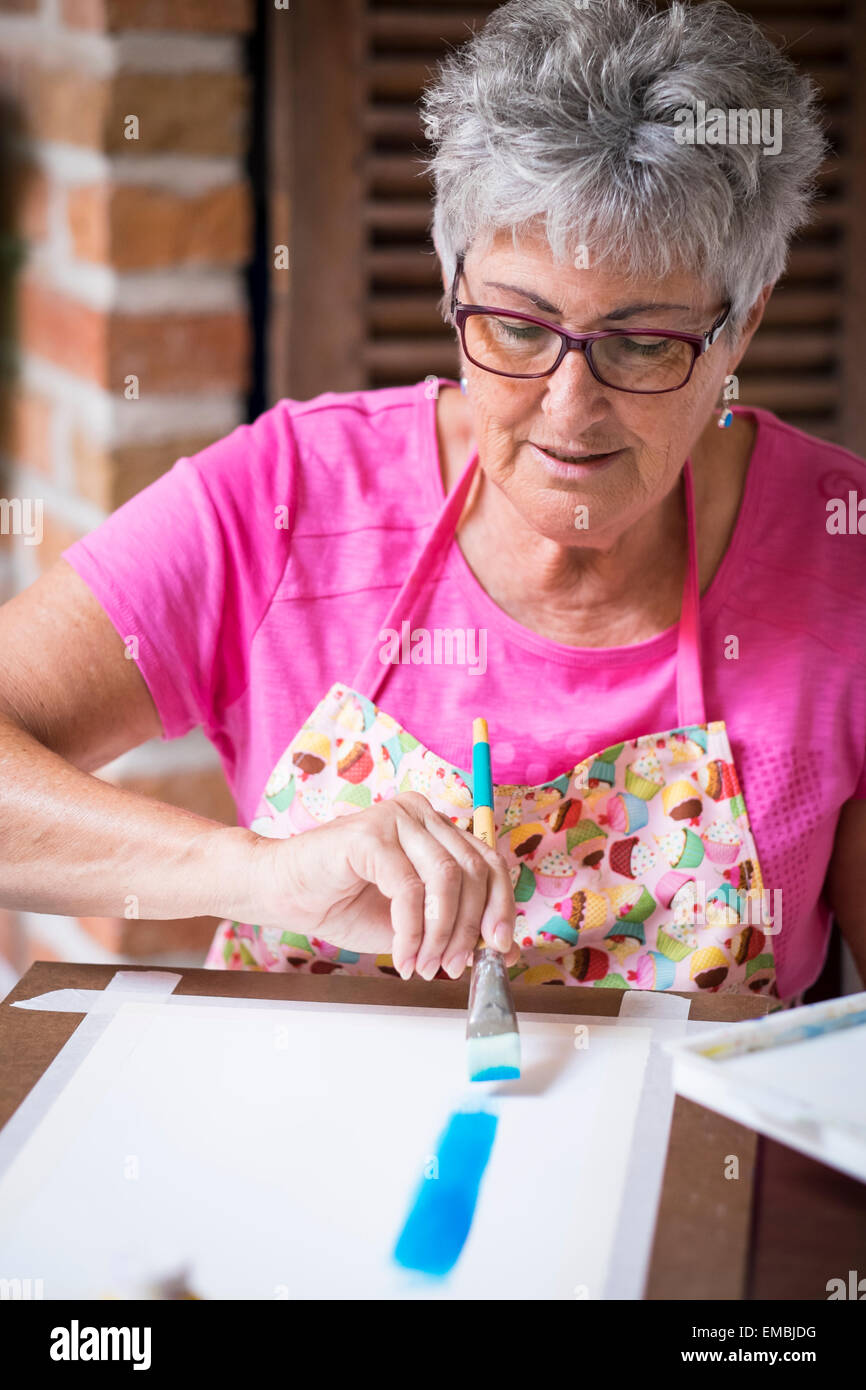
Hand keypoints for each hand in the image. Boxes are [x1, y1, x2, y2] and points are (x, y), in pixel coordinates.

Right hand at [249, 791, 519, 978]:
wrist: (279, 892)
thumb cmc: (339, 902)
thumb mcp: (409, 919)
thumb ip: (448, 922)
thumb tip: (494, 948)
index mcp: (434, 827)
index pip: (488, 861)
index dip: (501, 906)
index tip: (501, 948)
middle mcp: (420, 813)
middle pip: (474, 871)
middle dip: (469, 929)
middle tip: (453, 967)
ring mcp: (395, 819)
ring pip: (446, 880)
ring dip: (441, 934)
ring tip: (425, 966)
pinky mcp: (370, 835)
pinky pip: (409, 890)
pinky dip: (412, 933)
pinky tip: (402, 958)